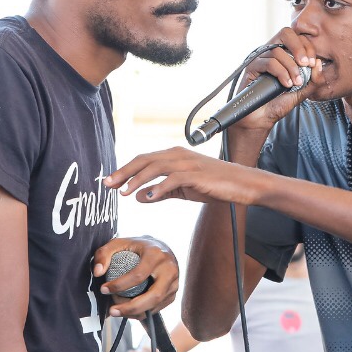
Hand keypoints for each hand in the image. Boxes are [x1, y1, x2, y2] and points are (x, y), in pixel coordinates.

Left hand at [93, 236, 178, 318]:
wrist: (160, 247)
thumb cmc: (137, 247)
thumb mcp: (119, 243)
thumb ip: (104, 254)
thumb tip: (98, 272)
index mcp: (156, 254)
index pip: (138, 275)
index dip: (119, 285)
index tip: (103, 289)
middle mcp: (169, 268)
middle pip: (153, 295)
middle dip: (131, 307)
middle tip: (113, 311)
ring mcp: (174, 282)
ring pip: (156, 304)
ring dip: (135, 312)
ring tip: (118, 311)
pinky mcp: (173, 292)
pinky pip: (158, 308)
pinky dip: (143, 312)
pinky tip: (129, 310)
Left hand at [106, 147, 265, 206]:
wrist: (243, 184)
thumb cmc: (215, 185)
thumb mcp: (183, 190)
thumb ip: (161, 192)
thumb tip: (139, 197)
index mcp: (174, 156)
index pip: (143, 160)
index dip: (125, 170)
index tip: (110, 182)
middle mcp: (178, 155)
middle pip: (144, 160)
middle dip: (124, 172)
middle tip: (108, 184)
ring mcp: (187, 163)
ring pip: (155, 167)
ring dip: (137, 179)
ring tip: (124, 192)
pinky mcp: (196, 174)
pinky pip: (173, 179)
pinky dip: (160, 187)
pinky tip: (149, 197)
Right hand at [228, 27, 322, 133]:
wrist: (262, 118)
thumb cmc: (278, 102)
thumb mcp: (302, 91)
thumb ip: (313, 79)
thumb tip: (318, 64)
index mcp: (283, 53)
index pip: (297, 37)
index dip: (307, 46)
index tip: (313, 63)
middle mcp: (271, 51)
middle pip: (285, 33)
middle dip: (299, 47)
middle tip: (306, 64)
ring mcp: (260, 58)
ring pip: (278, 51)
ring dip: (291, 67)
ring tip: (296, 82)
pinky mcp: (251, 67)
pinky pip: (268, 62)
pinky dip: (281, 73)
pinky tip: (286, 84)